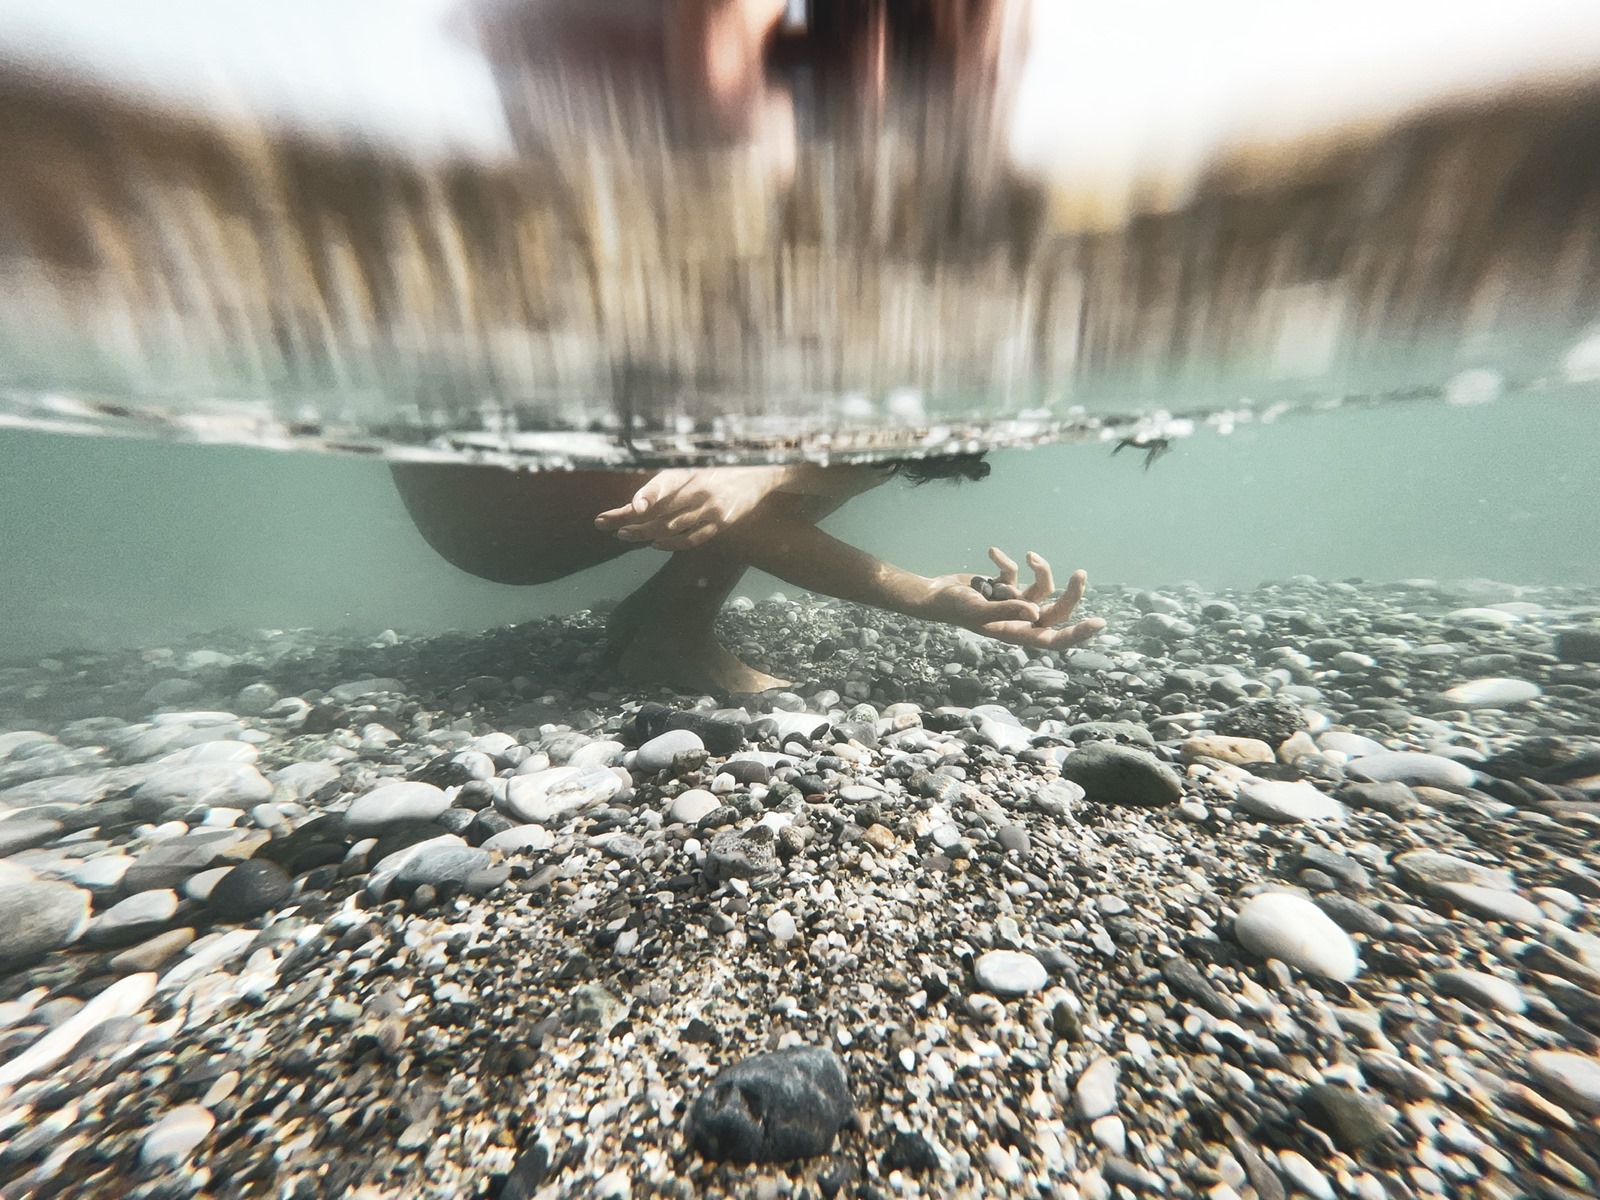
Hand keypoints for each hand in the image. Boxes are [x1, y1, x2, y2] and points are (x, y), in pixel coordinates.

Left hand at [594, 466, 787, 549]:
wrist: (758, 473)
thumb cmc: (720, 468)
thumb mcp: (695, 465)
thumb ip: (671, 480)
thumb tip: (639, 498)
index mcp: (690, 472)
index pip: (665, 485)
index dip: (648, 496)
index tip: (633, 507)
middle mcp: (698, 492)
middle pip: (660, 512)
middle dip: (631, 521)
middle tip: (606, 524)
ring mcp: (710, 510)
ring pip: (672, 527)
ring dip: (645, 534)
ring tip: (624, 535)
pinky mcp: (720, 523)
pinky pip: (692, 539)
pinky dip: (672, 544)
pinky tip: (656, 544)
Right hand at [924, 548, 1105, 648]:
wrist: (932, 594)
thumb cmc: (953, 607)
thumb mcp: (979, 610)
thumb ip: (1007, 611)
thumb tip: (1036, 613)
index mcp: (1017, 632)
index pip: (1054, 638)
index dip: (1077, 634)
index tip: (1098, 623)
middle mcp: (1020, 619)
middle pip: (1057, 610)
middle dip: (1071, 592)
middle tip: (1080, 573)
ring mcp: (1014, 603)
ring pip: (1042, 587)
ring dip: (1039, 569)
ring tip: (1029, 555)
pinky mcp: (1004, 587)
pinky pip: (1016, 573)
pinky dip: (1007, 561)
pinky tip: (992, 553)